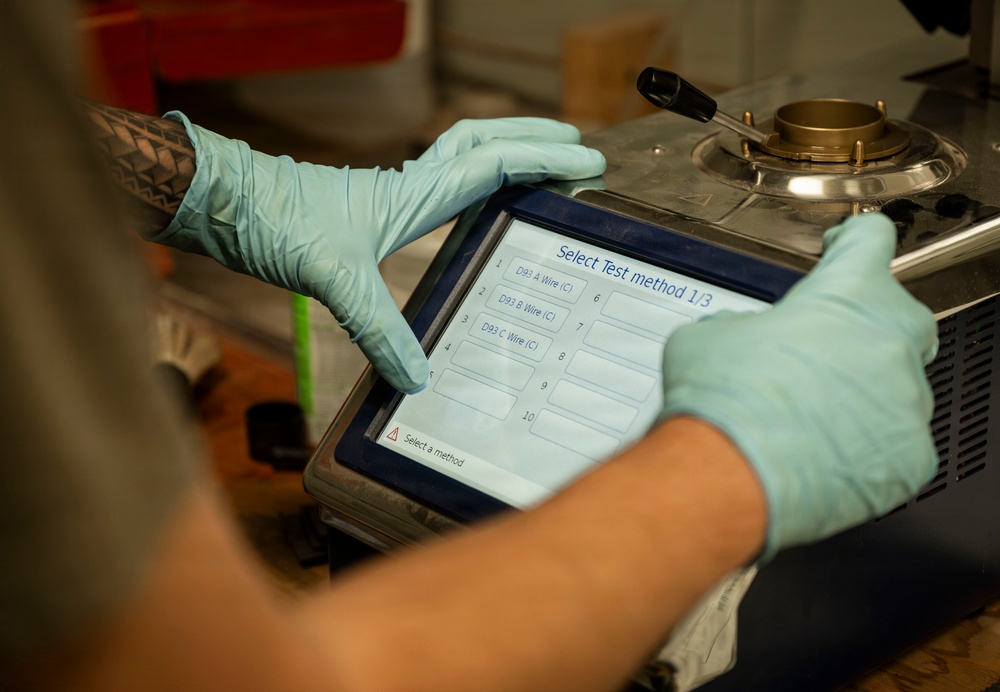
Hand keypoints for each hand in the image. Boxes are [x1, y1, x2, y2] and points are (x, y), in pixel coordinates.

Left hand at [156, 114, 605, 392]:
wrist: (225, 202)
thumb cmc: (276, 221)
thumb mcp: (334, 278)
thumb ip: (379, 328)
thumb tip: (416, 379)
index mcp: (415, 192)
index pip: (495, 164)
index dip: (545, 161)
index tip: (587, 164)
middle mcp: (408, 184)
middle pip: (485, 142)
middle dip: (534, 138)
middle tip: (573, 143)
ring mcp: (390, 192)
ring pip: (461, 152)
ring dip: (502, 147)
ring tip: (533, 158)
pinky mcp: (370, 206)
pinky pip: (435, 179)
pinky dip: (464, 176)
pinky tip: (462, 203)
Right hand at [658, 213, 938, 557]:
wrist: (732, 473)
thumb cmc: (724, 402)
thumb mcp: (709, 336)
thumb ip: (743, 325)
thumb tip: (743, 338)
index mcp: (846, 294)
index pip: (870, 241)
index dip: (855, 240)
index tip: (849, 245)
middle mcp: (888, 340)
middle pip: (900, 314)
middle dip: (868, 323)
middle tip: (826, 344)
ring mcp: (905, 400)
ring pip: (899, 383)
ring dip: (864, 389)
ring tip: (813, 410)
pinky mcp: (910, 456)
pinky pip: (898, 440)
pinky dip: (867, 443)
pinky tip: (823, 449)